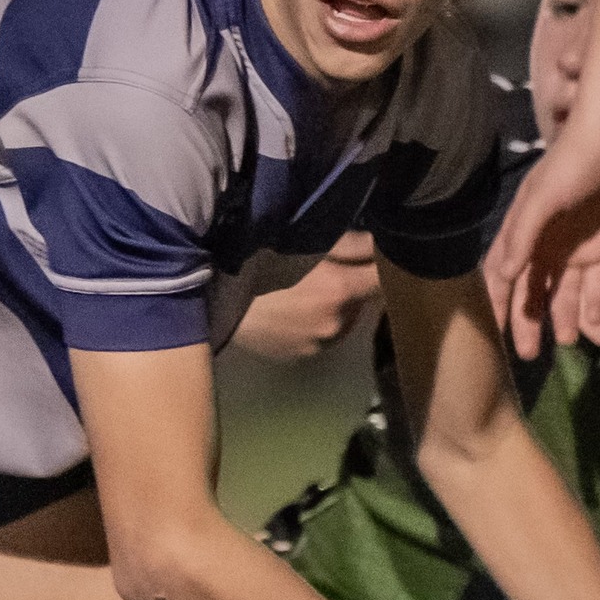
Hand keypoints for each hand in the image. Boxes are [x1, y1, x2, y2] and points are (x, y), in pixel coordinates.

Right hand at [230, 232, 381, 360]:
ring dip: (335, 309)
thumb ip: (351, 244)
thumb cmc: (259, 261)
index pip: (382, 281)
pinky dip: (315, 325)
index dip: (382, 268)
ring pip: (342, 323)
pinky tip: (292, 312)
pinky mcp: (301, 357)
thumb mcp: (307, 243)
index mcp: (341, 291)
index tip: (377, 259)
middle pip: (361, 303)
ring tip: (307, 293)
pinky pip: (320, 338)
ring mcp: (318, 345)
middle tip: (330, 272)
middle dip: (352, 288)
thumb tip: (382, 244)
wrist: (216, 297)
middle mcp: (336, 324)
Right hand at [488, 131, 599, 360]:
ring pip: (565, 292)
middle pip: (533, 292)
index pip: (504, 276)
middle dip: (529, 322)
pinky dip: (596, 301)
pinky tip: (594, 321)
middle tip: (528, 354)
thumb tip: (504, 276)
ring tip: (565, 343)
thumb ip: (523, 236)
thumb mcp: (540, 198)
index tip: (494, 334)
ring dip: (563, 317)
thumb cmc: (571, 164)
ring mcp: (577, 248)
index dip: (497, 304)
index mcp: (524, 233)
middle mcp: (547, 245)